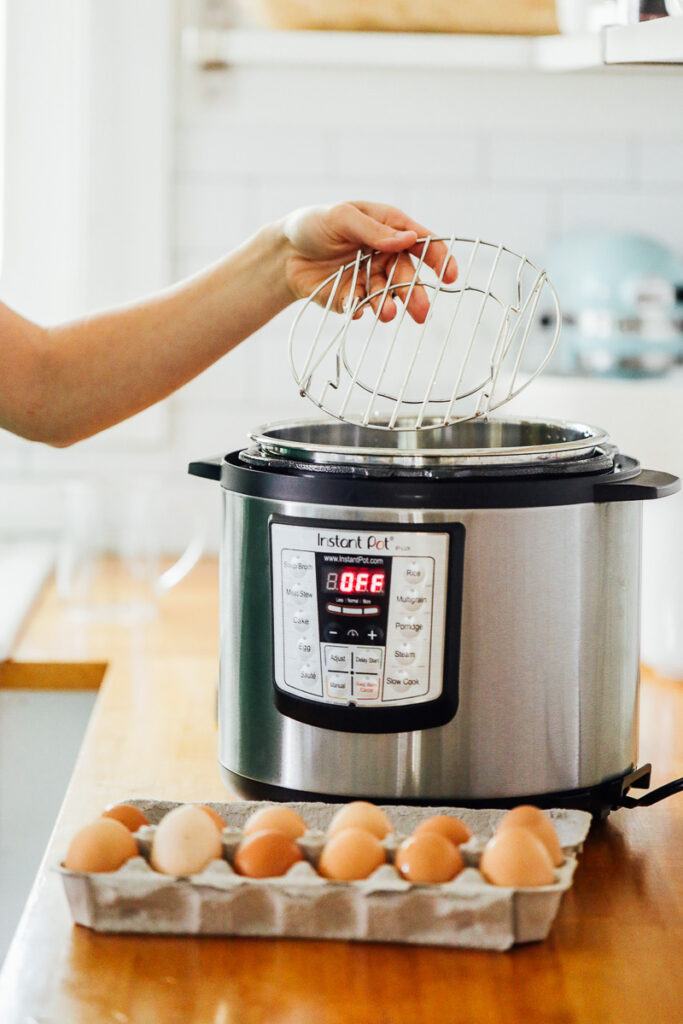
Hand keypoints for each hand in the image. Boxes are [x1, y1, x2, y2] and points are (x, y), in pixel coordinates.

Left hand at [281, 201, 457, 322]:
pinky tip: (355, 308)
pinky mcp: (354, 299)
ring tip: (388, 314)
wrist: (283, 253)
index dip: (440, 258)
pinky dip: (360, 309)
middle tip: (420, 311)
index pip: (423, 243)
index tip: (450, 276)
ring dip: (391, 305)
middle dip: (415, 294)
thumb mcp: (342, 218)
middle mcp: (385, 256)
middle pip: (408, 276)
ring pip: (388, 296)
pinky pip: (362, 307)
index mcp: (389, 229)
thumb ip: (373, 231)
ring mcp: (370, 279)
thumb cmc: (313, 225)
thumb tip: (407, 239)